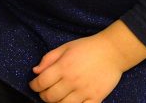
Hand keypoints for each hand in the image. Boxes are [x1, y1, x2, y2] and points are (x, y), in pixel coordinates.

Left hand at [29, 22, 145, 101]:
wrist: (112, 52)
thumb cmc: (86, 48)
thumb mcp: (64, 48)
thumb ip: (48, 59)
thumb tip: (35, 71)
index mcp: (63, 67)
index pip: (41, 82)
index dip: (34, 86)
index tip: (33, 85)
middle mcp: (72, 81)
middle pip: (50, 97)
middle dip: (43, 96)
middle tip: (44, 92)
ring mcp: (85, 91)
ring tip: (56, 97)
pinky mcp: (97, 98)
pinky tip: (71, 102)